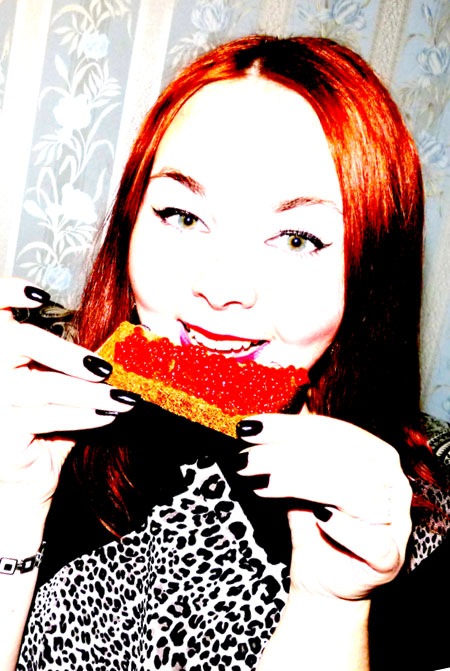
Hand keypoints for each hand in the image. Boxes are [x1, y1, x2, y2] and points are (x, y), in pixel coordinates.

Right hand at [0, 278, 136, 515]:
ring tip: (121, 398)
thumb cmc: (34, 436)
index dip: (7, 292)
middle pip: (21, 341)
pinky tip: (107, 416)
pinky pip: (49, 416)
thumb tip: (107, 352)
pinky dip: (84, 416)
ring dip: (89, 392)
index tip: (40, 295)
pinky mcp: (2, 427)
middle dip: (68, 353)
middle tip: (105, 368)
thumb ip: (63, 370)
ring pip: (44, 385)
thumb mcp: (46, 396)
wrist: (16, 490)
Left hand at [237, 412, 411, 600]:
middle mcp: (393, 482)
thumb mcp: (299, 479)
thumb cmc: (313, 526)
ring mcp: (396, 522)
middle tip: (246, 458)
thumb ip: (293, 448)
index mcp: (376, 454)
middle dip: (286, 453)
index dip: (289, 427)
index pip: (333, 432)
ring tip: (260, 483)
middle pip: (341, 458)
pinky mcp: (389, 560)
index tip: (250, 427)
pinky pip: (370, 540)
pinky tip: (316, 517)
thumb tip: (271, 413)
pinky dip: (343, 526)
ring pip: (353, 492)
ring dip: (301, 482)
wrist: (324, 581)